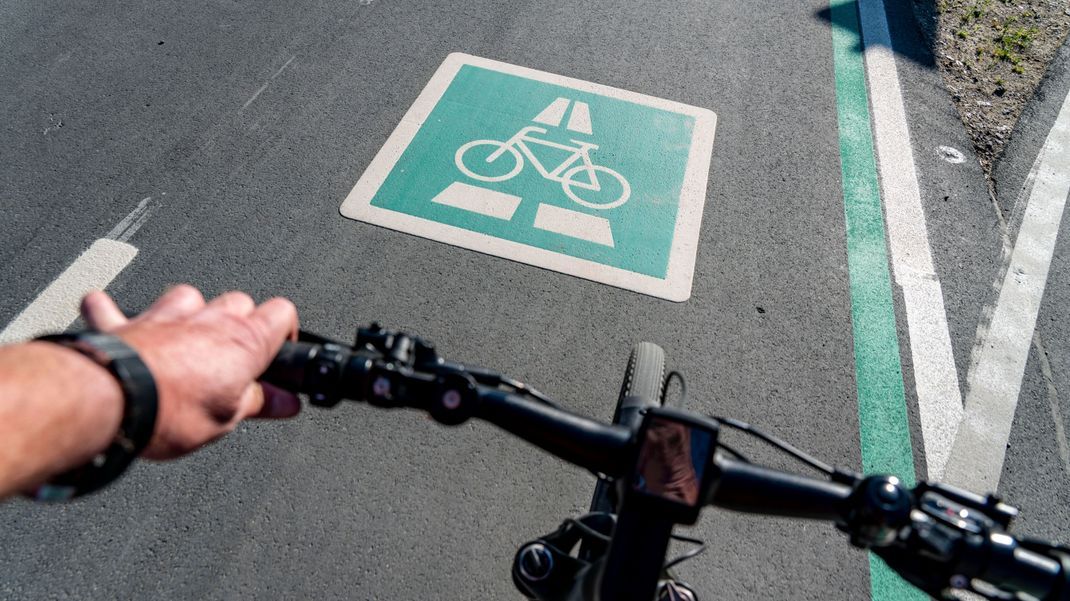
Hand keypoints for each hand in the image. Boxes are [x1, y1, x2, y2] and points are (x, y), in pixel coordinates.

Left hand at [80, 285, 300, 459]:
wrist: (113, 400)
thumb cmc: (171, 408)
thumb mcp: (227, 418)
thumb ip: (258, 402)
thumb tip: (285, 402)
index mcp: (244, 340)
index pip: (282, 313)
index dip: (284, 330)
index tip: (279, 351)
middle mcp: (208, 318)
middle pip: (239, 302)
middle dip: (239, 322)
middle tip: (233, 356)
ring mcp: (166, 315)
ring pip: (188, 296)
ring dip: (189, 312)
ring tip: (185, 338)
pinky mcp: (124, 323)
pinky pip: (113, 306)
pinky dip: (112, 311)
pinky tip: (111, 316)